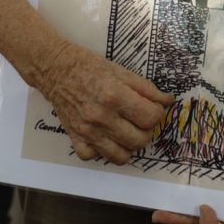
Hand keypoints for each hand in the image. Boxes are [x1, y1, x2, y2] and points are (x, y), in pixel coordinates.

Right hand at [38, 41, 174, 164]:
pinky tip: (105, 137)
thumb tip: (168, 101)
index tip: (152, 107)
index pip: (151, 117)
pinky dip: (103, 151)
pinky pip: (95, 157)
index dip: (157, 113)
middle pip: (140, 140)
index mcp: (115, 95)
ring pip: (121, 156)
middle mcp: (101, 116)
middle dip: (147, 130)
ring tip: (127, 131)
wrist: (55, 69)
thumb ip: (147, 89)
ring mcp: (87, 131)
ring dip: (129, 145)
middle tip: (141, 119)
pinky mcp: (75, 138)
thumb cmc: (90, 67)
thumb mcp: (122, 72)